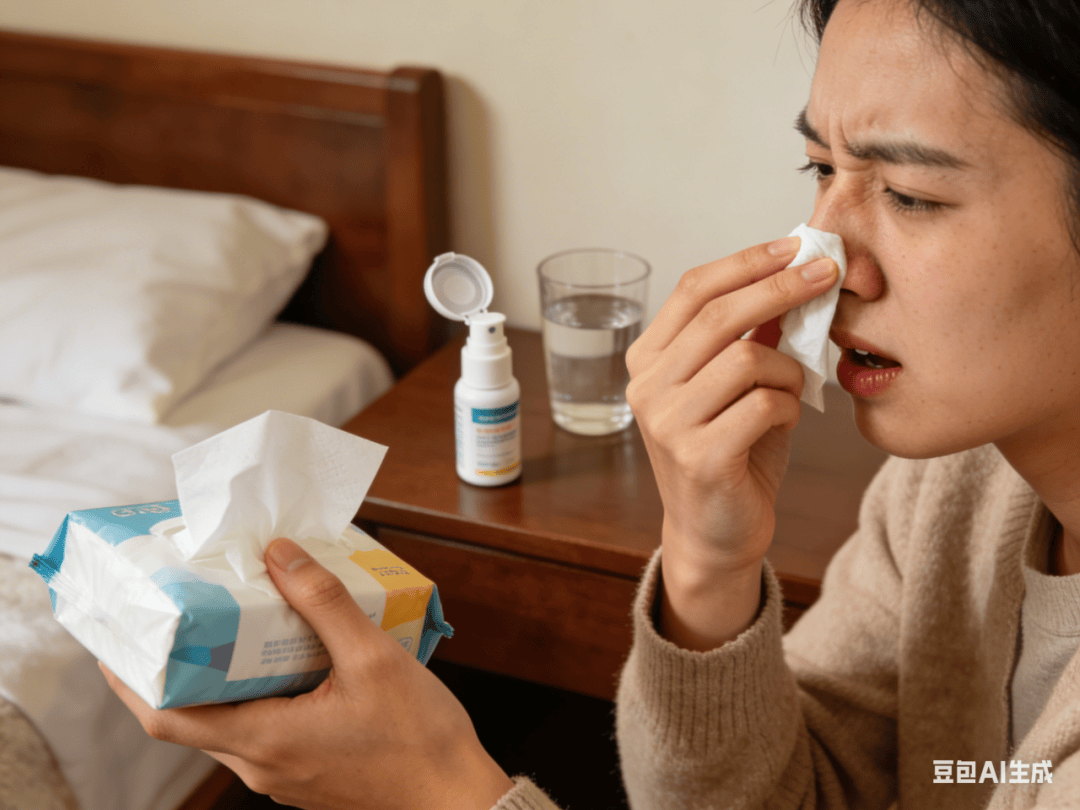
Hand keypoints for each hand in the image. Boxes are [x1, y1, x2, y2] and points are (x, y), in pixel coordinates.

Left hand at [102, 538, 514, 809]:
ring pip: (228, 724)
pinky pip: (261, 731)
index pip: (167, 718)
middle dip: (175, 669)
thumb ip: (322, 603)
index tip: (112, 641)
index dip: (130, 681)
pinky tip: (285, 659)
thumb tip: (279, 555)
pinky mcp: (305, 774)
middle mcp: (262, 765)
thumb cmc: (419, 737)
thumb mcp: (372, 658)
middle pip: (191, 719)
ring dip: (218, 681)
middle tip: (173, 617)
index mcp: (265, 740)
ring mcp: (283, 774)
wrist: (458, 798)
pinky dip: (254, 694)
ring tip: (229, 627)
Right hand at [624, 238, 837, 644]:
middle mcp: (647, 387)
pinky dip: (789, 405)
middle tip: (829, 273)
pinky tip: (786, 420)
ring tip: (796, 384)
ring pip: (747, 359)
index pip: (693, 289)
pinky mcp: (699, 457)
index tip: (795, 246)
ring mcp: (668, 423)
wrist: (715, 531)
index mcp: (648, 360)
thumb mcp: (735, 385)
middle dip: (781, 286)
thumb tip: (794, 273)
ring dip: (788, 366)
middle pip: (718, 314)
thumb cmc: (731, 451)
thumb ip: (750, 335)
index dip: (747, 261)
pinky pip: (764, 405)